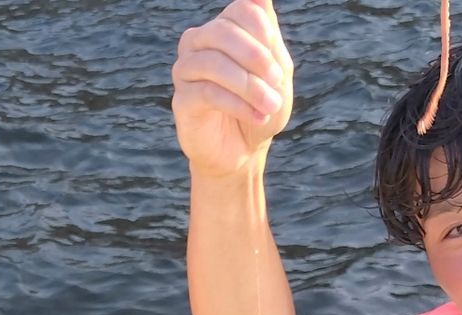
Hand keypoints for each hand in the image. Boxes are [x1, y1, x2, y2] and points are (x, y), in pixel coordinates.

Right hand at [172, 0, 293, 177]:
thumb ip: (269, 36)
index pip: (241, 10)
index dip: (263, 33)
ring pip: (214, 63)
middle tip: (277, 83)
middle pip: (223, 31)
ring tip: (269, 105)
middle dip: (256, 58)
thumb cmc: (260, 108)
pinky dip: (237, 104)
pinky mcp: (181, 100)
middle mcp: (199, 43)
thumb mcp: (277, 72)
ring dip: (248, 85)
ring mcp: (186, 70)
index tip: (279, 67)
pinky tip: (255, 115)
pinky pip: (208, 92)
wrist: (243, 152)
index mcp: (224, 29)